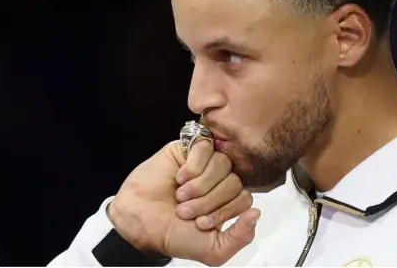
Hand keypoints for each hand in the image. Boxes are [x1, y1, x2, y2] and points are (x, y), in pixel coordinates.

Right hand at [108, 140, 259, 265]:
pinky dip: (193, 167)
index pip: (245, 198)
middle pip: (234, 182)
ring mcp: (207, 164)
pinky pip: (206, 147)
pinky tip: (179, 178)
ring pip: (222, 164)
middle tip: (185, 211)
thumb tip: (256, 213)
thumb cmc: (173, 234)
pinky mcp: (190, 148)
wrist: (140, 221)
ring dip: (199, 186)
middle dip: (208, 201)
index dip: (224, 211)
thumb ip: (241, 237)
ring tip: (180, 196)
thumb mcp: (213, 250)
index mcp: (228, 202)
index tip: (201, 224)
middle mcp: (220, 181)